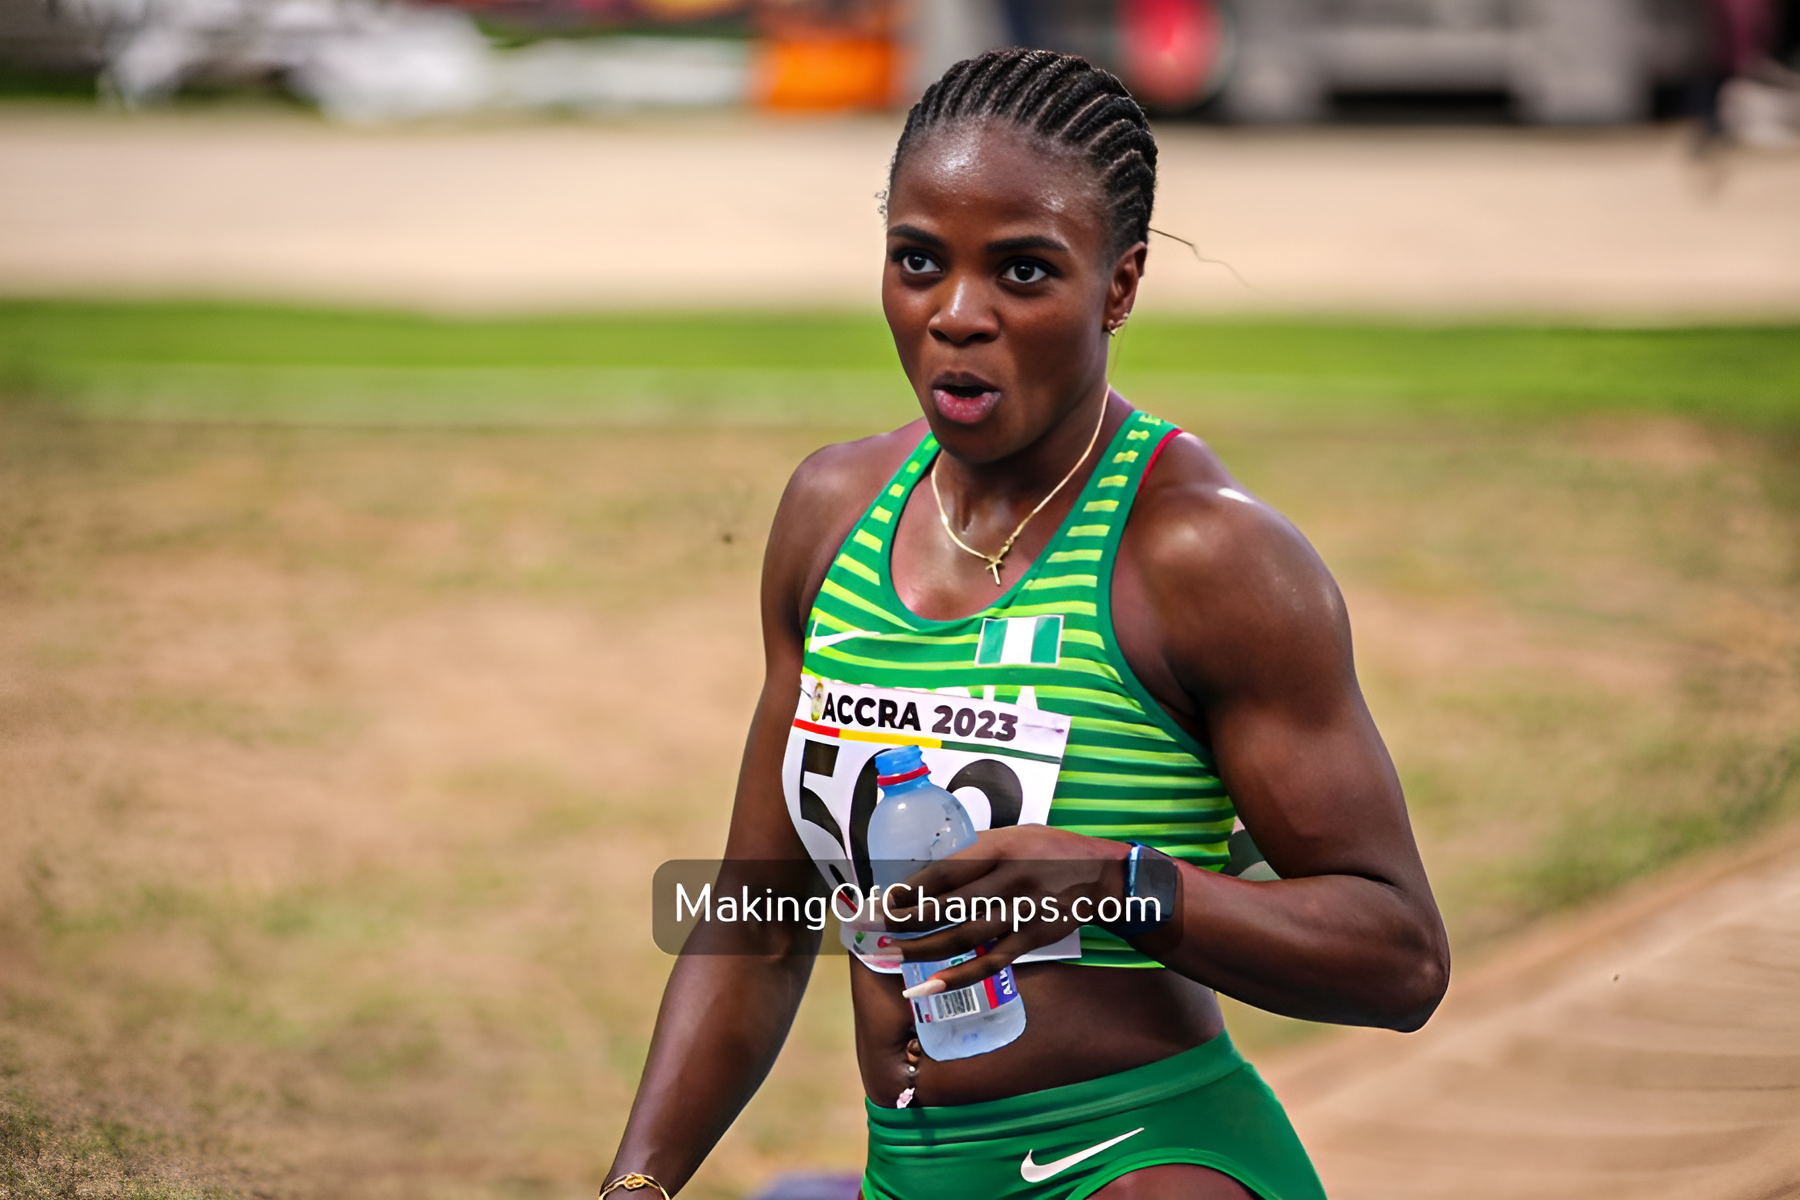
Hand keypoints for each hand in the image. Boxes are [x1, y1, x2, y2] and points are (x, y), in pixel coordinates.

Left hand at [880, 825, 1130, 995]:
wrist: (1102, 876)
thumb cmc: (1052, 850)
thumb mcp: (1015, 833)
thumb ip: (977, 848)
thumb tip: (931, 865)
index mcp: (999, 848)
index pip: (944, 871)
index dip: (910, 889)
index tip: (885, 900)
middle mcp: (1008, 879)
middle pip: (947, 906)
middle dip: (906, 920)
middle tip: (877, 928)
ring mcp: (1020, 912)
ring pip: (962, 936)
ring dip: (923, 948)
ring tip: (892, 952)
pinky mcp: (1031, 938)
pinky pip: (989, 962)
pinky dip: (958, 976)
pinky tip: (928, 985)